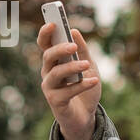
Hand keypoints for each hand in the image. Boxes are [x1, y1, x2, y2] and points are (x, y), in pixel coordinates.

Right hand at [37, 22, 100, 139]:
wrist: (86, 116)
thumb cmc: (84, 88)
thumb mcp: (89, 66)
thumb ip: (82, 50)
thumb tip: (74, 31)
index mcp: (54, 61)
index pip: (44, 44)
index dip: (45, 33)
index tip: (52, 23)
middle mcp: (48, 72)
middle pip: (48, 57)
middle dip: (59, 50)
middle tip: (72, 46)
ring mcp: (50, 87)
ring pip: (56, 73)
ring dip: (71, 67)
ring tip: (86, 64)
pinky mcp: (56, 101)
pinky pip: (67, 91)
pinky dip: (82, 85)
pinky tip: (94, 82)